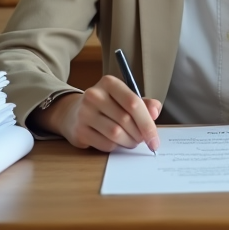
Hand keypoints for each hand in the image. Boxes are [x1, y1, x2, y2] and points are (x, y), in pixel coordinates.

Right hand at [36, 75, 161, 152]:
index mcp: (109, 83)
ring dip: (129, 142)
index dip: (148, 123)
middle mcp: (94, 95)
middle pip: (126, 120)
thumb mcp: (125, 98)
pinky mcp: (79, 131)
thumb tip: (154, 112)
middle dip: (139, 134)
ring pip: (116, 134)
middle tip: (143, 140)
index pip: (133, 103)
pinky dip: (116, 146)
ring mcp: (84, 113)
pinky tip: (116, 142)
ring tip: (131, 141)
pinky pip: (106, 144)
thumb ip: (144, 104)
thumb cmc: (106, 106)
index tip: (155, 140)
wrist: (73, 112)